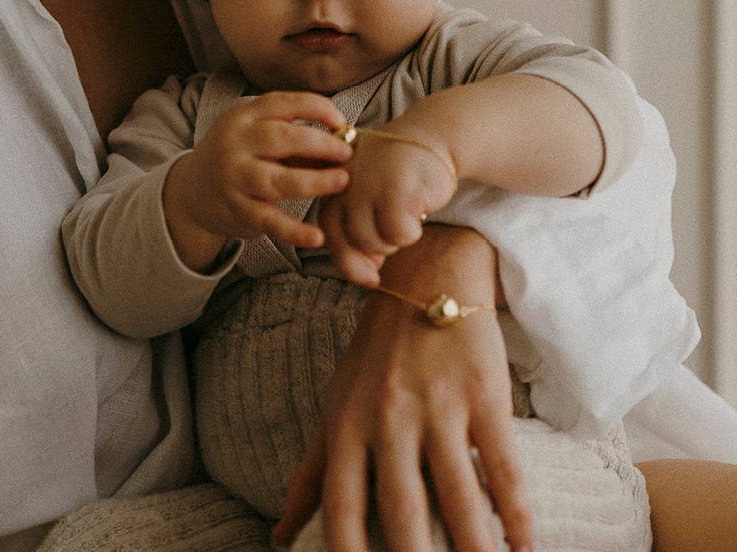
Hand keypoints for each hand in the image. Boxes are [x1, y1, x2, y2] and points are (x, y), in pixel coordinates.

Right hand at [163, 91, 353, 269]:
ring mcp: (234, 178)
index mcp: (243, 117)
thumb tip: (344, 140)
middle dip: (319, 144)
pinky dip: (295, 231)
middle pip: (280, 138)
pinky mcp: (238, 211)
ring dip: (314, 181)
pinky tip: (318, 236)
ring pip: (276, 180)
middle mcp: (235, 144)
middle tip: (347, 153)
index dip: (316, 109)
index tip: (341, 121)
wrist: (192, 191)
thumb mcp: (254, 133)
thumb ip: (292, 134)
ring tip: (342, 181)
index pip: (281, 104)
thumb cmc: (239, 156)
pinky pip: (270, 221)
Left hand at [273, 225, 533, 551]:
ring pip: (459, 497)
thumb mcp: (336, 406)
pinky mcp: (482, 395)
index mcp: (346, 426)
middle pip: (401, 511)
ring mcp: (436, 407)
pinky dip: (517, 511)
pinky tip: (525, 546)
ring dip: (475, 549)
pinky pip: (502, 464)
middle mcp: (387, 419)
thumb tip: (278, 535)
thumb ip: (310, 473)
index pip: (341, 508)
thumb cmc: (376, 355)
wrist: (427, 279)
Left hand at [319, 130, 456, 286]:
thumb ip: (358, 227)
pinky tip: (419, 210)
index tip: (371, 278)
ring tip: (406, 216)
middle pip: (350, 242)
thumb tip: (365, 275)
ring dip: (394, 241)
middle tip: (394, 236)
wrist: (431, 138)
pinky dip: (412, 232)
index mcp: (331, 182)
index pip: (330, 232)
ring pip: (374, 241)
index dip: (348, 260)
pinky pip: (399, 234)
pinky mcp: (396, 188)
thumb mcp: (367, 195)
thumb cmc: (397, 173)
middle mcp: (343, 182)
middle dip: (375, 252)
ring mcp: (368, 184)